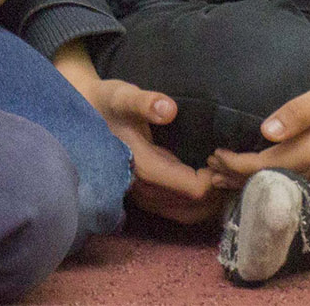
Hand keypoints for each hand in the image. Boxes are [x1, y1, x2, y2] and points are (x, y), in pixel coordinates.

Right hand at [76, 74, 226, 222]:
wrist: (82, 112)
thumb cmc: (107, 102)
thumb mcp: (123, 96)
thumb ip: (144, 102)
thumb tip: (168, 109)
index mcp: (144, 169)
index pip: (193, 190)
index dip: (215, 177)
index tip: (220, 155)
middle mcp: (144, 190)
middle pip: (194, 209)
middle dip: (217, 193)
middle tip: (227, 169)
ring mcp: (144, 197)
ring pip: (187, 214)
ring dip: (209, 201)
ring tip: (221, 175)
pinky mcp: (146, 196)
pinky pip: (178, 210)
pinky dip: (198, 203)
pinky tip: (207, 182)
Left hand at [209, 67, 309, 189]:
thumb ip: (297, 113)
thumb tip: (263, 132)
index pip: (264, 166)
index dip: (235, 164)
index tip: (212, 155)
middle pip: (273, 182)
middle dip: (238, 177)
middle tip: (210, 168)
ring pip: (289, 188)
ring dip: (258, 182)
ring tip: (229, 176)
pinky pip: (307, 188)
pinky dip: (282, 183)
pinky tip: (270, 176)